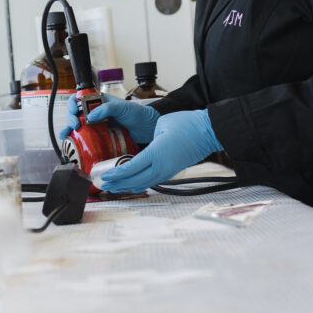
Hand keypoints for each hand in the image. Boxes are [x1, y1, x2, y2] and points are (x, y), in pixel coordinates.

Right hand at [58, 92, 158, 143]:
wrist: (148, 128)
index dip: (73, 105)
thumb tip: (90, 116)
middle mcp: (96, 112)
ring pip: (78, 126)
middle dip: (70, 119)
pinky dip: (78, 140)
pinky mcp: (100, 137)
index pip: (79, 99)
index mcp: (99, 101)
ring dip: (69, 130)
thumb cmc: (138, 114)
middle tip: (75, 126)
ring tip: (66, 136)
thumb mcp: (123, 107)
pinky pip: (86, 138)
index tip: (76, 114)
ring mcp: (97, 125)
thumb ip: (107, 109)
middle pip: (75, 114)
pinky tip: (73, 143)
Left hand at [99, 109, 221, 192]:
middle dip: (118, 184)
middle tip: (104, 185)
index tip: (105, 176)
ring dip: (128, 186)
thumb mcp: (161, 125)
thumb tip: (141, 149)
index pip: (130, 168)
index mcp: (155, 154)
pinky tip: (132, 184)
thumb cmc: (187, 124)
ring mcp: (167, 171)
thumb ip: (148, 139)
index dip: (116, 174)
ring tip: (115, 188)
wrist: (208, 131)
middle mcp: (161, 167)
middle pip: (134, 180)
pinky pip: (152, 181)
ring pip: (144, 183)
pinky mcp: (172, 171)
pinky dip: (139, 184)